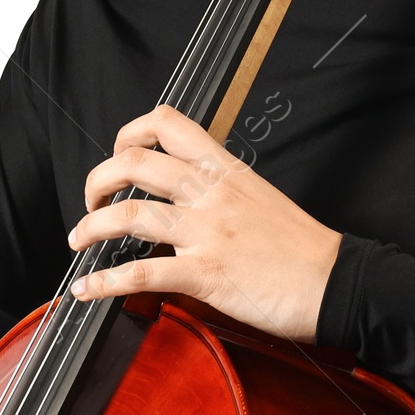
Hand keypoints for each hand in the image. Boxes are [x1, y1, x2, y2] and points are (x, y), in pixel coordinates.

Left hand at [68, 106, 341, 341]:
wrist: (336, 281)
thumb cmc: (304, 248)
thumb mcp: (261, 198)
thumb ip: (222, 192)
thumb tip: (187, 199)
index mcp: (227, 171)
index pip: (170, 125)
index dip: (131, 132)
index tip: (120, 151)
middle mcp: (211, 194)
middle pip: (135, 164)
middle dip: (98, 179)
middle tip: (91, 199)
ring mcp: (207, 233)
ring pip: (129, 214)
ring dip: (90, 226)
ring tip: (78, 240)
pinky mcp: (206, 274)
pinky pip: (141, 273)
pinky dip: (104, 282)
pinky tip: (87, 289)